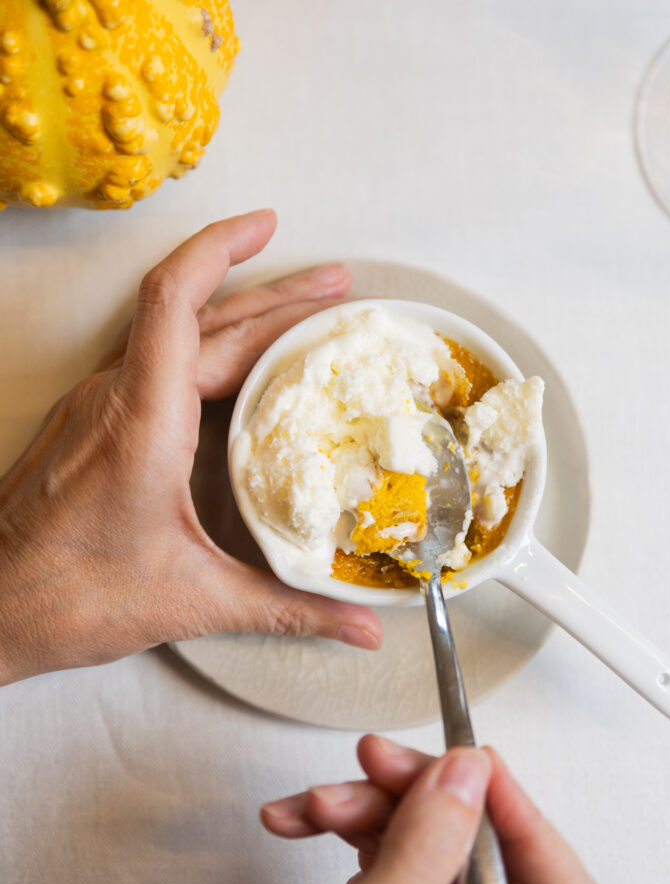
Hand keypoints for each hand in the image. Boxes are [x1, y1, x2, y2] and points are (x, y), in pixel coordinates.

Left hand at [0, 210, 381, 684]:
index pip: (176, 302)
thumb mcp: (192, 601)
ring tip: (296, 313)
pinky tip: (233, 367)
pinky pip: (153, 361)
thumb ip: (286, 610)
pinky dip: (203, 347)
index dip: (222, 249)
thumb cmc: (66, 597)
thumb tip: (360, 628)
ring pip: (173, 334)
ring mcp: (98, 407)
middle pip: (196, 315)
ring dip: (237, 315)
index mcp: (142, 423)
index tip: (267, 225)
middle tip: (333, 289)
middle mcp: (115, 400)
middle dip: (271, 293)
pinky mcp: (92, 424)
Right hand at [165, 737, 599, 883]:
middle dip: (424, 796)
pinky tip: (296, 818)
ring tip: (319, 801)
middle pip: (481, 848)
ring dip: (370, 802)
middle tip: (379, 762)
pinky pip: (380, 842)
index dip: (525, 823)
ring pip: (426, 834)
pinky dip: (338, 820)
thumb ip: (422, 853)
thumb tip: (469, 776)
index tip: (476, 768)